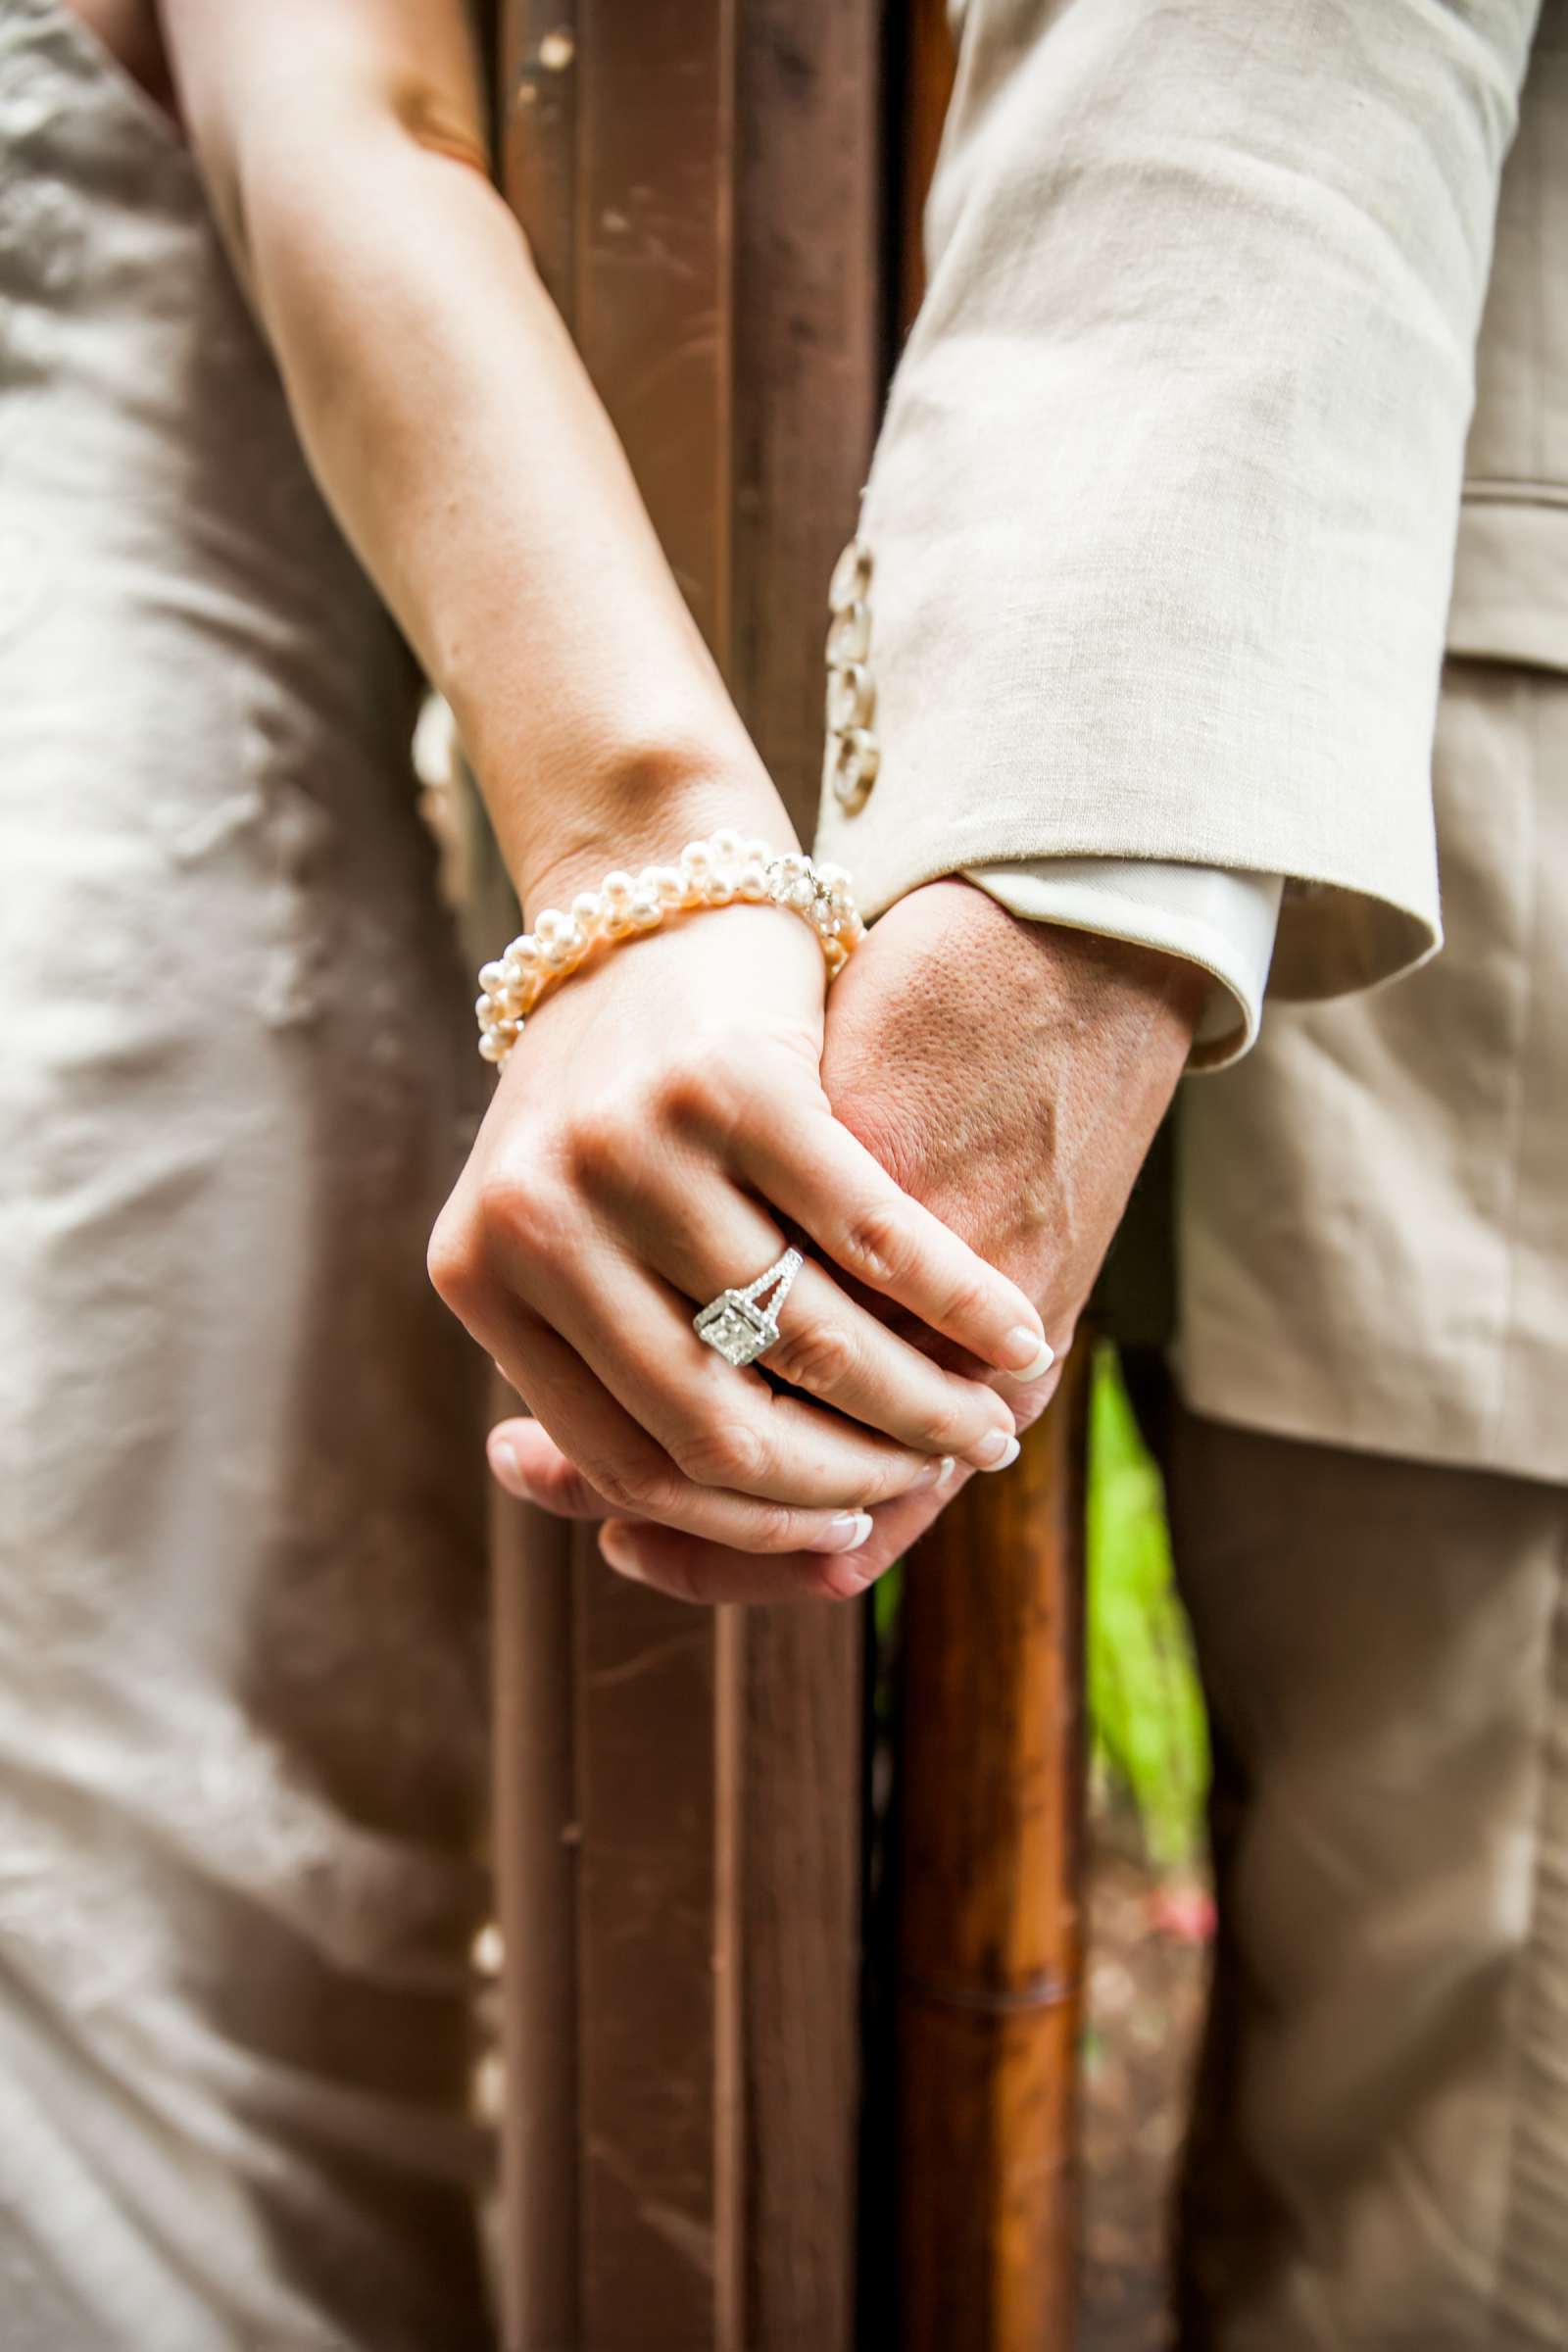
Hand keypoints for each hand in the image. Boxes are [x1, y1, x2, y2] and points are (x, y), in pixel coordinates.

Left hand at [493, 879, 1204, 1598]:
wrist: (648, 898)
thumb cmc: (619, 1095)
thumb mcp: (567, 1223)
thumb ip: (589, 1355)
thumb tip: (624, 1534)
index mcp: (482, 1275)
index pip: (631, 1459)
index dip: (751, 1522)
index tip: (842, 1533)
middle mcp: (538, 1222)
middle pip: (719, 1418)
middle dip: (850, 1476)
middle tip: (936, 1482)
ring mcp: (630, 1153)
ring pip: (808, 1337)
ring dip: (922, 1402)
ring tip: (992, 1425)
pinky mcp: (734, 1085)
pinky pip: (874, 1237)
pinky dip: (961, 1300)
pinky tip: (1018, 1338)